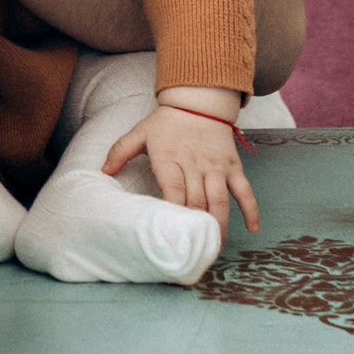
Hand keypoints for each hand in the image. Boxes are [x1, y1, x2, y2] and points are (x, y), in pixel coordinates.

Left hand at [103, 89, 259, 232]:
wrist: (198, 101)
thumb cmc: (166, 122)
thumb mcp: (139, 132)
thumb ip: (120, 151)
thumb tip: (102, 171)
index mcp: (169, 159)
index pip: (173, 190)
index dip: (175, 213)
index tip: (172, 234)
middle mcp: (194, 164)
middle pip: (197, 201)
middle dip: (195, 228)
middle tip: (192, 252)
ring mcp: (215, 166)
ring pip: (220, 200)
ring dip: (219, 225)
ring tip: (214, 247)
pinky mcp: (233, 166)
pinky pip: (245, 189)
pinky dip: (251, 209)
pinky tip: (252, 228)